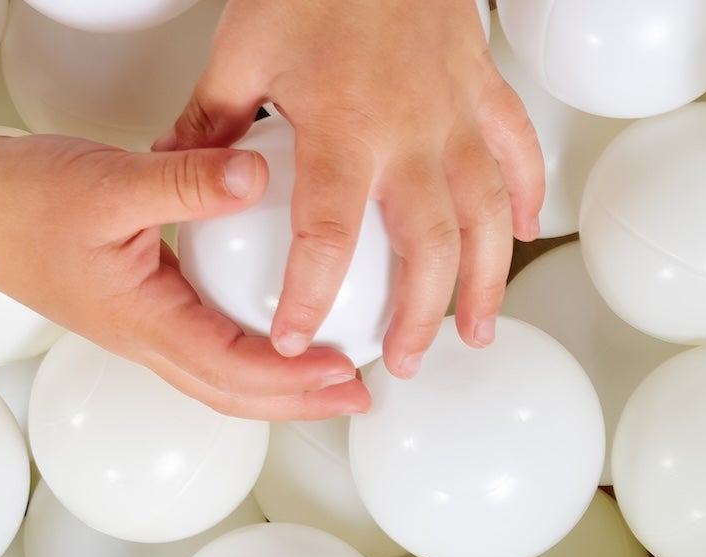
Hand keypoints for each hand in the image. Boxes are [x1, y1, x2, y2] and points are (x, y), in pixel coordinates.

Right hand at [0, 130, 371, 421]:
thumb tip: (255, 176)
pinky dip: (251, 360)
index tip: (346, 371)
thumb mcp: (113, 179)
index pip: (237, 370)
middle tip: (359, 393)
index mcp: (145, 323)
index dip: (297, 379)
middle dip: (303, 402)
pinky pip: (206, 355)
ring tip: (331, 378)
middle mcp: (146, 342)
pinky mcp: (138, 316)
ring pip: (222, 384)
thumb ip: (189, 181)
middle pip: (238, 396)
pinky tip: (276, 336)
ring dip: (280, 390)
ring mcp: (140, 336)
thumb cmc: (21, 197)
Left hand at [157, 0, 544, 376]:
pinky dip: (527, 199)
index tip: (295, 339)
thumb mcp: (242, 46)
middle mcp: (410, 132)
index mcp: (343, 128)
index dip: (310, 296)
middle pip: (427, 250)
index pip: (327, 236)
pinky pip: (518, 154)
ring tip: (475, 334)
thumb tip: (177, 175)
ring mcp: (456, 114)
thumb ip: (211, 122)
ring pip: (486, 220)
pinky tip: (521, 238)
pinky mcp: (484, 90)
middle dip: (417, 319)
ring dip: (484, 285)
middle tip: (400, 361)